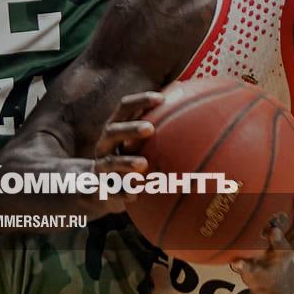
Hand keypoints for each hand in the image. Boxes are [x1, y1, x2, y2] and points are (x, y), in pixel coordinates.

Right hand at [89, 91, 163, 213]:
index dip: (140, 101)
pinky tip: (136, 195)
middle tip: (150, 129)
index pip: (124, 107)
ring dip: (126, 162)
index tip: (161, 98)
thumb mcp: (135, 143)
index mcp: (115, 128)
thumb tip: (194, 108)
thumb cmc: (127, 159)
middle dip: (130, 129)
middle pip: (113, 131)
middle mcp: (104, 145)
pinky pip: (110, 191)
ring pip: (110, 163)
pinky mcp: (100, 188)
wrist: (98, 189)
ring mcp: (100, 167)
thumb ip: (157, 127)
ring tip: (143, 164)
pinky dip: (122, 193)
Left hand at [230, 160, 293, 293]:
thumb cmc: (270, 236)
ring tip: (274, 231)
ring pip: (283, 248)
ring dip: (279, 239)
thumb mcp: (273, 214)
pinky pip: (253, 267)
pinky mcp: (261, 270)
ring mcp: (278, 255)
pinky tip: (236, 261)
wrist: (268, 277)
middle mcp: (292, 238)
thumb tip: (258, 148)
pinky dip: (245, 265)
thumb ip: (269, 189)